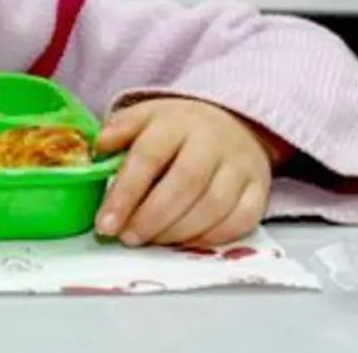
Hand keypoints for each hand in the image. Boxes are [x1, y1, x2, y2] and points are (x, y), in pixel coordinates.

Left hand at [93, 98, 284, 247]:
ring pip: (214, 205)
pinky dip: (213, 237)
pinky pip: (242, 220)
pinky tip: (186, 241)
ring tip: (151, 240)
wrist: (235, 123)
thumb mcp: (144, 117)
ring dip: (178, 231)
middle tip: (128, 237)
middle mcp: (212, 141)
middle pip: (185, 183)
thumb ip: (119, 130)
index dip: (125, 194)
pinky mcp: (260, 189)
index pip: (148, 156)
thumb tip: (97, 148)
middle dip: (152, 217)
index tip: (106, 223)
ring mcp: (241, 166)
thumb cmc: (178, 129)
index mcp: (176, 122)